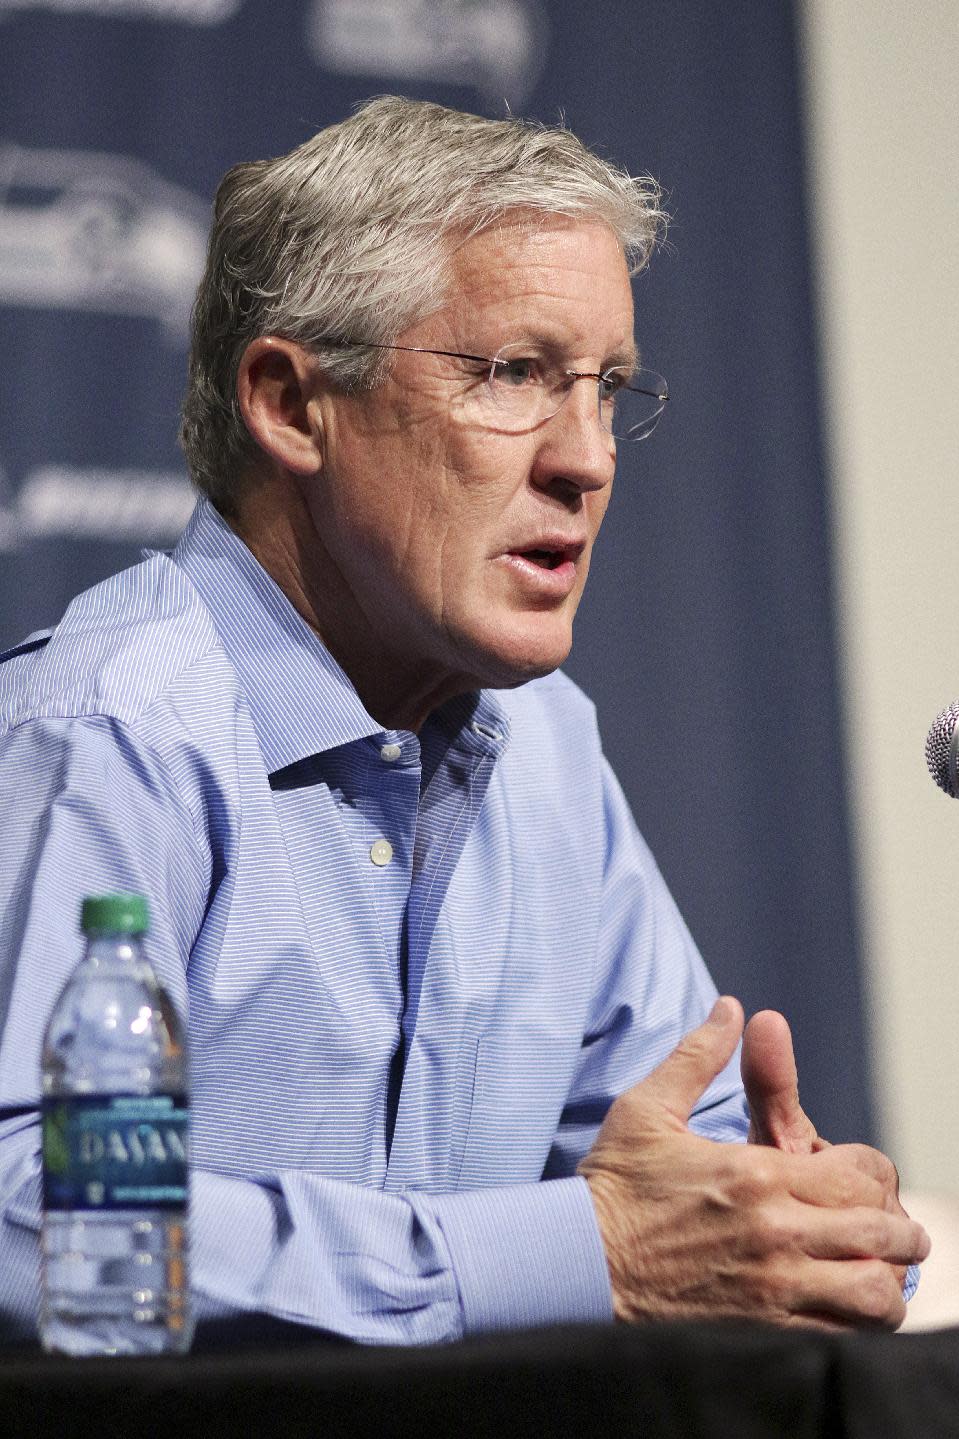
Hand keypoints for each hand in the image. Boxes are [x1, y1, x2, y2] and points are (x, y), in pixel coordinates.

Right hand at [577, 997, 929, 1328]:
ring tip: (872, 1273)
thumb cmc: (612, 1188)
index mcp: (754, 1175)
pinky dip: (858, 1325)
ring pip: (873, 1294)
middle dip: (896, 1230)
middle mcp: (774, 1233)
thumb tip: (732, 1009)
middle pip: (881, 1235)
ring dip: (883, 1282)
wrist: (577, 1267)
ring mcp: (772, 1291)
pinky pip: (842, 1337)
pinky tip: (841, 1308)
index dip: (872, 1176)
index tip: (858, 1181)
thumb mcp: (647, 1110)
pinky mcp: (763, 1335)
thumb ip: (697, 1056)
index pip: (860, 1176)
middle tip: (891, 1231)